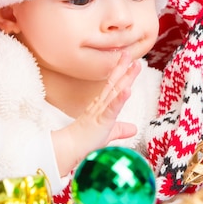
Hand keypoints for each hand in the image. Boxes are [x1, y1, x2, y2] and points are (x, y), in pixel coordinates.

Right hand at [51, 51, 139, 175]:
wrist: (68, 150)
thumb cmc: (85, 143)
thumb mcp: (108, 134)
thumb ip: (120, 130)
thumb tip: (134, 128)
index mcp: (101, 106)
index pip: (114, 88)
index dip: (123, 74)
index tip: (131, 62)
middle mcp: (100, 105)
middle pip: (114, 83)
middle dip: (123, 67)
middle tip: (130, 52)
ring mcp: (100, 111)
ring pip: (115, 91)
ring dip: (125, 77)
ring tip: (134, 64)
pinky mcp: (101, 121)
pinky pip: (112, 108)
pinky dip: (120, 99)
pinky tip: (128, 89)